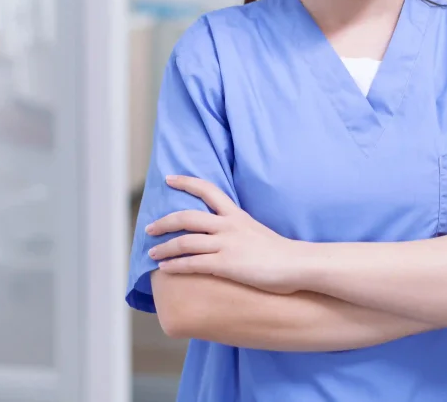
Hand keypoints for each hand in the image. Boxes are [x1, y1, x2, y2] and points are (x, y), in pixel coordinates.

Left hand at [146, 175, 302, 294]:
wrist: (297, 264)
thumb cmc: (282, 252)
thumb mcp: (258, 231)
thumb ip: (241, 230)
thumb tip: (230, 236)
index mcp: (237, 215)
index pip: (208, 190)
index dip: (186, 182)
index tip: (170, 178)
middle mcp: (228, 226)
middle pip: (187, 216)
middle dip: (164, 221)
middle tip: (149, 227)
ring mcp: (226, 245)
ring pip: (185, 241)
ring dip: (164, 247)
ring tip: (152, 252)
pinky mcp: (226, 265)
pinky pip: (193, 263)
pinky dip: (175, 265)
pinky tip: (165, 268)